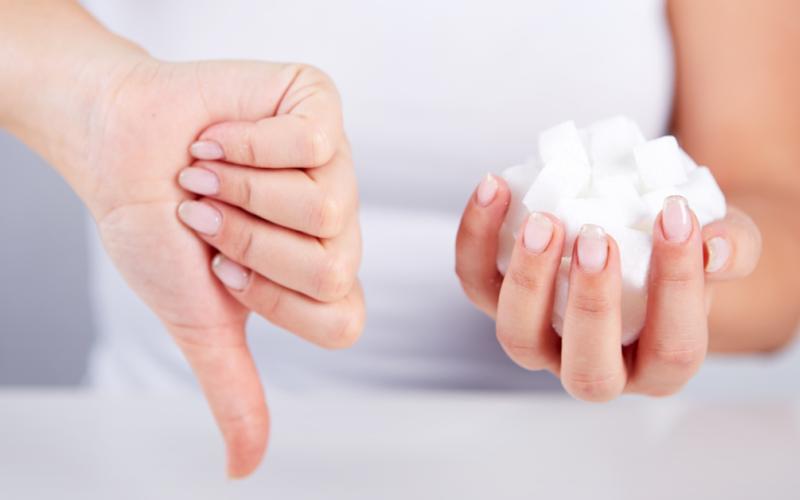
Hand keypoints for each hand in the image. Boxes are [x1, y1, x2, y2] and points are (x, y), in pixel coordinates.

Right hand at [80, 59, 362, 475]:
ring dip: (239, 193)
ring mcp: (336, 162)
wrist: (115, 145)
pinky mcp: (318, 105)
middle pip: (333, 264)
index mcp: (319, 273)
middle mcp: (338, 222)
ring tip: (209, 172)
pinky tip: (219, 137)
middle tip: (209, 213)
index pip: (342, 320)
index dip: (274, 299)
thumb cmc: (157, 226)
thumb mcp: (198, 317)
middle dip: (247, 242)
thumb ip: (234, 386)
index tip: (221, 271)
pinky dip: (244, 145)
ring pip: (325, 205)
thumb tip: (243, 469)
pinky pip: (312, 143)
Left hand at [455, 174, 760, 400]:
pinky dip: (477, 237)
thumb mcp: (725, 243)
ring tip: (542, 219)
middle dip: (590, 304)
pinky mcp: (500, 301)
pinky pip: (476, 280)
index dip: (676, 286)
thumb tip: (716, 246)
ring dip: (526, 280)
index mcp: (659, 366)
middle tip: (596, 235)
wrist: (641, 236)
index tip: (675, 214)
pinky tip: (495, 187)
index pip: (672, 346)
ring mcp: (541, 340)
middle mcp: (595, 367)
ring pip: (517, 336)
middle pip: (586, 369)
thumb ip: (732, 248)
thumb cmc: (688, 249)